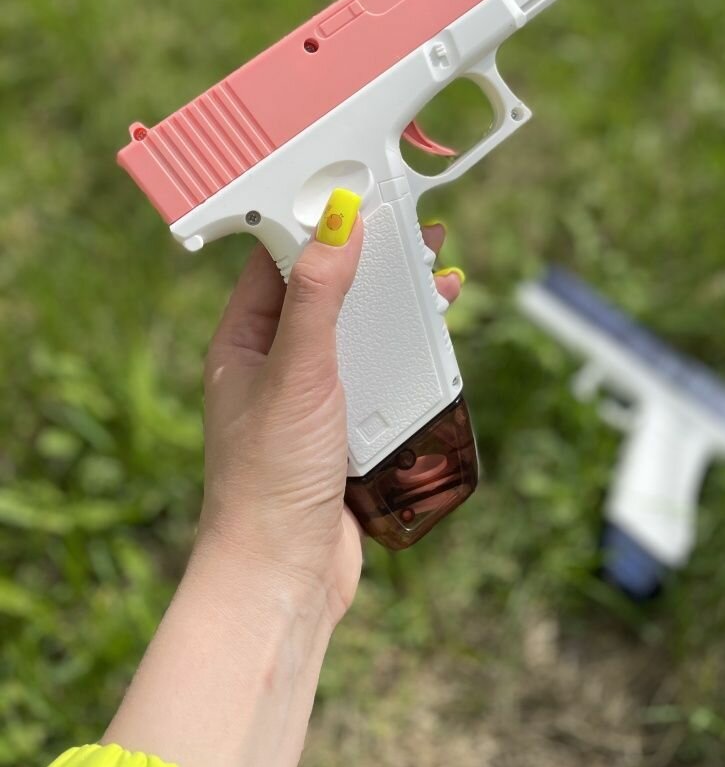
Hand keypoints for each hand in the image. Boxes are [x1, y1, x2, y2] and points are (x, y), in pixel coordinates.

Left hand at [197, 213, 461, 627]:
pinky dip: (409, 350)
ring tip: (436, 270)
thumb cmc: (270, 478)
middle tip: (412, 224)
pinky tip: (437, 337)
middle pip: (328, 292)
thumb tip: (335, 221)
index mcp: (244, 342)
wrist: (285, 577)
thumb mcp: (300, 372)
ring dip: (396, 302)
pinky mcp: (345, 430)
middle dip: (370, 258)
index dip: (316, 222)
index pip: (278, 260)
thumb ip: (319, 295)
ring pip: (360, 332)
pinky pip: (380, 374)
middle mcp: (276, 364)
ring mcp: (312, 398)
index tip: (356, 189)